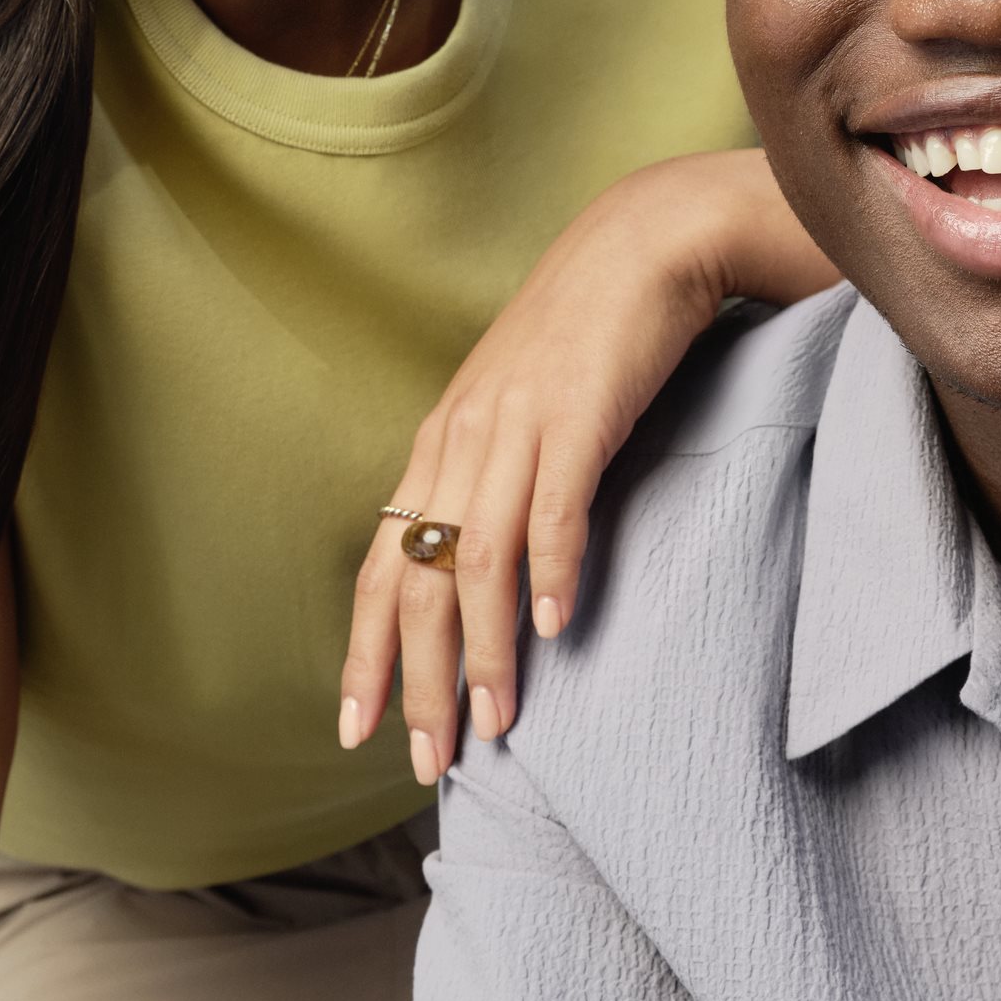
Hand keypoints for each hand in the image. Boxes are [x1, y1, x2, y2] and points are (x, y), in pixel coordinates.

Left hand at [339, 148, 833, 781]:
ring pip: (477, 560)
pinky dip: (549, 572)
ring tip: (496, 722)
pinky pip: (554, 507)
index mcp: (442, 444)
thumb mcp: (520, 409)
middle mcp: (464, 439)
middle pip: (419, 580)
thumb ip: (495, 479)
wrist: (645, 242)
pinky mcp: (580, 414)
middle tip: (426, 759)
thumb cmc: (589, 332)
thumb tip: (489, 571)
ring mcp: (518, 426)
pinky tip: (550, 631)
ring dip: (482, 651)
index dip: (366, 651)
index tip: (355, 729)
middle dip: (415, 679)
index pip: (384, 565)